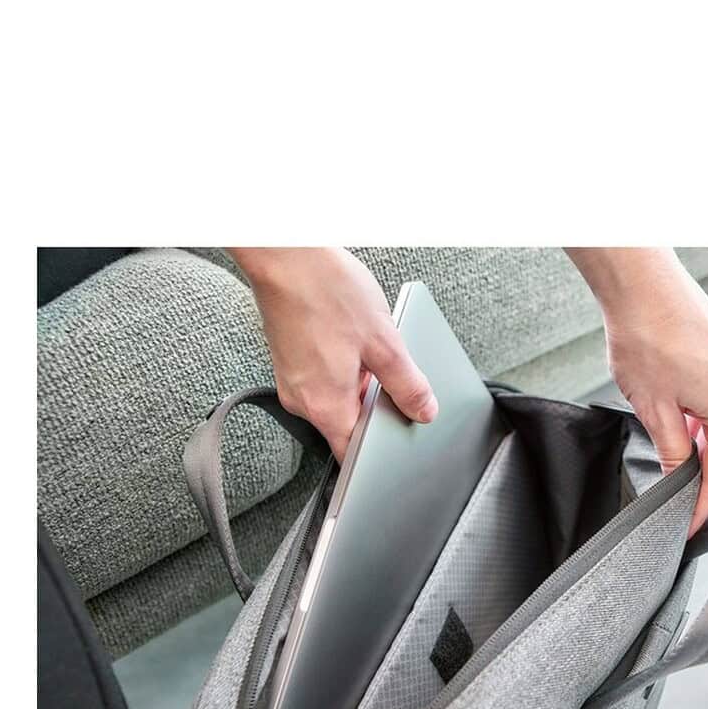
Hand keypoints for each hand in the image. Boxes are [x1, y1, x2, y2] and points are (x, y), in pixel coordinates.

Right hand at [229, 248, 437, 459]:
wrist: (283, 253)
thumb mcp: (384, 342)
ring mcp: (292, 381)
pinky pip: (323, 380)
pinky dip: (344, 370)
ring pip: (336, 400)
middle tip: (392, 381)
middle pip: (346, 426)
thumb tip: (424, 410)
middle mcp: (302, 400)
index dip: (378, 454)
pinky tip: (353, 340)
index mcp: (326, 406)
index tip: (397, 442)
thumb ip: (407, 384)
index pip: (353, 455)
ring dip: (359, 385)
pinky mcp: (289, 362)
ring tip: (369, 349)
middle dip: (374, 410)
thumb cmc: (326, 290)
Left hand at [566, 248, 707, 534]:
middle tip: (672, 505)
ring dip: (699, 446)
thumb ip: (672, 453)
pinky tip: (677, 424)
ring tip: (668, 462)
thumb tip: (678, 480)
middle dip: (700, 477)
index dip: (700, 506)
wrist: (641, 283)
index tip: (686, 529)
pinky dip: (702, 421)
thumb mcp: (654, 410)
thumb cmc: (646, 336)